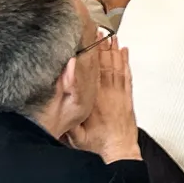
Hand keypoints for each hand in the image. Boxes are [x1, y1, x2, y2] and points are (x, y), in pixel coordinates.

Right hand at [66, 39, 140, 163]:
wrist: (120, 151)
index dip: (91, 56)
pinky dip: (126, 63)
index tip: (88, 41)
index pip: (92, 73)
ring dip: (114, 51)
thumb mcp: (75, 135)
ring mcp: (119, 94)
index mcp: (93, 101)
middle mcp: (108, 94)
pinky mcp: (127, 98)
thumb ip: (66, 120)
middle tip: (99, 31)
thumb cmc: (97, 144)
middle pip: (105, 65)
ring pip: (117, 67)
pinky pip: (127, 76)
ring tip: (111, 36)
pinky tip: (125, 52)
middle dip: (102, 47)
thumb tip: (56, 105)